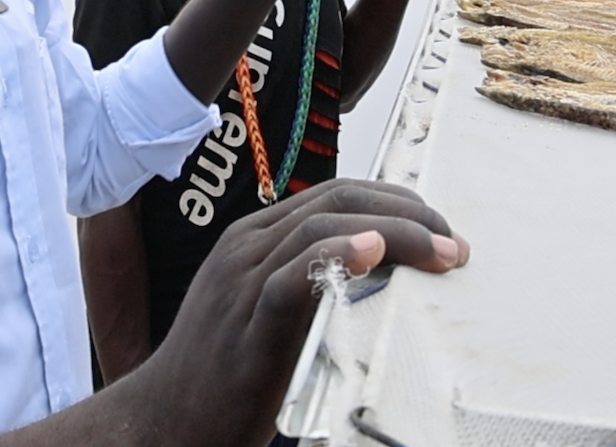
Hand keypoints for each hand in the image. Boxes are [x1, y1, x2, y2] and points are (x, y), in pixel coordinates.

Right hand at [126, 181, 465, 446]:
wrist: (162, 421)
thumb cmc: (221, 374)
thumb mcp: (263, 312)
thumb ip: (308, 284)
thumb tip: (379, 274)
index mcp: (252, 241)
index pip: (334, 194)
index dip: (394, 201)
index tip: (439, 227)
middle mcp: (245, 250)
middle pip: (336, 200)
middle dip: (406, 212)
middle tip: (453, 242)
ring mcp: (241, 284)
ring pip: (322, 229)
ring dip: (394, 234)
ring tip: (439, 252)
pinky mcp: (245, 326)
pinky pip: (292, 279)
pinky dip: (337, 257)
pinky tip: (372, 254)